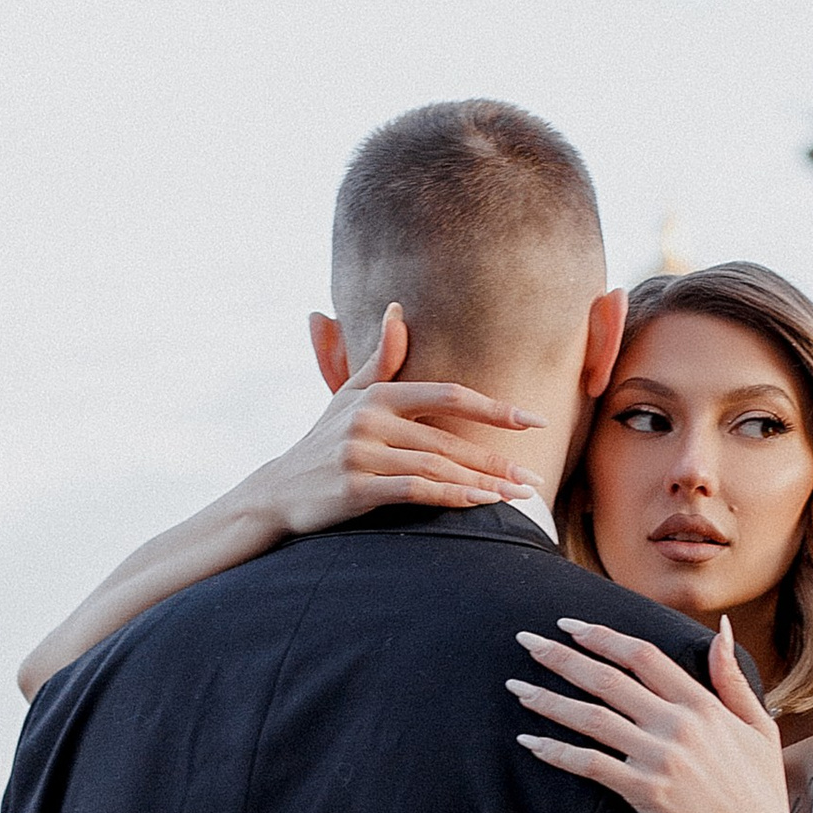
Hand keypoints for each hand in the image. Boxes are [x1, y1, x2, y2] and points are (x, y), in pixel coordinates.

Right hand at [252, 306, 544, 536]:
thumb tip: (397, 308)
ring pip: (436, 467)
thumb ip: (382, 360)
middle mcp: (368, 420)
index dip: (493, 408)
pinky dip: (451, 497)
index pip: (447, 395)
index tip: (534, 419)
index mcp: (377, 395)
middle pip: (447, 439)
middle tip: (534, 477)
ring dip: (482, 482)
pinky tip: (481, 503)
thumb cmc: (323, 442)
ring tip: (518, 496)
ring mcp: (359, 454)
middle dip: (496, 460)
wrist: (277, 491)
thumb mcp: (349, 396)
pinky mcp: (353, 490)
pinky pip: (414, 491)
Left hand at [508, 615, 801, 812]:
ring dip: (547, 700)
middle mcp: (678, 725)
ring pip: (591, 718)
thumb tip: (719, 629)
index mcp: (702, 705)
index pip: (641, 655)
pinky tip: (527, 743)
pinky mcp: (646, 793)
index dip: (601, 636)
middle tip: (525, 640)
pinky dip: (556, 752)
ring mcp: (661, 759)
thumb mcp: (758, 727)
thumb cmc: (760, 793)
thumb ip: (732, 678)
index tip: (568, 625)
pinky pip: (590, 765)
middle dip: (560, 656)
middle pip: (607, 679)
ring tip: (515, 687)